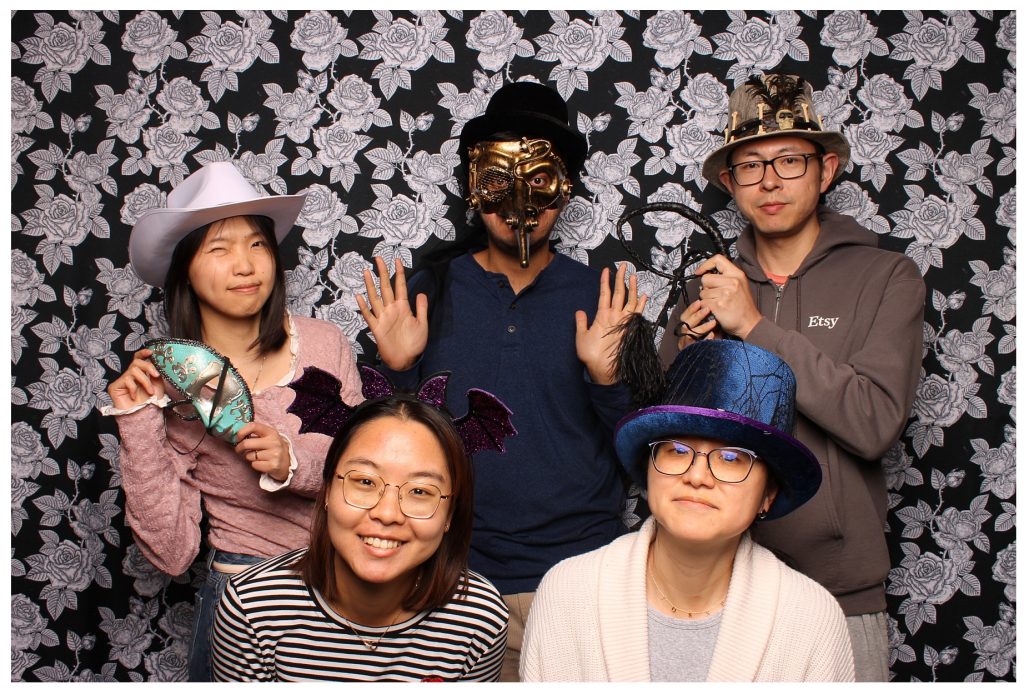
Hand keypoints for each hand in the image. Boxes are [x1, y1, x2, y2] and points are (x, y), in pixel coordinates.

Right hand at [107, 349, 164, 409]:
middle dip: (149, 367)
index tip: (151, 352)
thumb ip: (156, 373)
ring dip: (145, 381)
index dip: (143, 353)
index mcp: (140, 373)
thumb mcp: (158, 385)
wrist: (142, 415)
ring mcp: (122, 380)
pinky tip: (135, 397)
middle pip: (136, 362)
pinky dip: (134, 388)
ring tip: (150, 392)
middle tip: (156, 376)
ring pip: (133, 370)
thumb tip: (159, 362)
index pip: (138, 358)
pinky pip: (126, 380)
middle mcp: (130, 375)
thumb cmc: (150, 401)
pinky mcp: (114, 386)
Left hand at [235, 422, 289, 481]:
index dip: (241, 431)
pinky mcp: (273, 465)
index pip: (253, 426)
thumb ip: (256, 434)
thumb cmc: (273, 448)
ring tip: (257, 457)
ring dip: (249, 457)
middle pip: (247, 443)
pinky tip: (262, 463)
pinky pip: (254, 465)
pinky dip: (255, 465)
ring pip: (249, 456)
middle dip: (239, 448)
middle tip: (239, 450)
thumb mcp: (269, 437)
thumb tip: (237, 436)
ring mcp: (274, 454)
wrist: (287, 463)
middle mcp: (274, 442)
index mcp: (271, 432)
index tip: (238, 438)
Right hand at [356, 256, 428, 370]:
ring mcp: (383, 318)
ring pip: (375, 298)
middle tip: (379, 258)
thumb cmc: (415, 344)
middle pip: (386, 287)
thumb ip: (421, 309)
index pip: (400, 286)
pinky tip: (359, 297)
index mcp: (403, 308)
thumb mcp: (422, 325)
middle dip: (383, 273)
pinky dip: (364, 307)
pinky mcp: (377, 328)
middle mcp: (391, 310)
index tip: (397, 260)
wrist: (406, 361)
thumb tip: (421, 292)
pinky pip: (369, 316)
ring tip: (367, 272)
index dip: (399, 273)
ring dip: (371, 285)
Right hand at [575, 264, 647, 384]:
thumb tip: (580, 311)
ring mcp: (625, 322)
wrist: (606, 370)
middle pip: (619, 293)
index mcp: (602, 316)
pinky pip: (638, 313)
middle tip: (624, 266)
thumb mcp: (581, 338)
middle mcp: (615, 316)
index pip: (604, 294)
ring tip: (635, 275)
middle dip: (621, 278)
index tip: (607, 270)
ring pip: (630, 300)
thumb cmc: (592, 355)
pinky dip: (642, 304)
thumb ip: (581, 323)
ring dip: (633, 287)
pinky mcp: (631, 330)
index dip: (605, 281)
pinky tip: (645, 296)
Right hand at [672, 299, 720, 350]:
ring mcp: (686, 344)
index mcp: (685, 328)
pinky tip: (712, 335)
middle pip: (686, 324)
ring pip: (690, 333)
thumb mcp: (708, 326)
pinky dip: (705, 339)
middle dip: (696, 316)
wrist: (714, 355)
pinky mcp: (692, 351)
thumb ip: (705, 318)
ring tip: (714, 322)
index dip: (691, 309)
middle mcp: (683, 336)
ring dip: (702, 327)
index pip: (684, 317)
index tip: (699, 302)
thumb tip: (709, 305)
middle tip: (707, 309)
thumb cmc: (712, 337)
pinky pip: (696, 344)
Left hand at [696, 254, 761, 339]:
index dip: (706, 265)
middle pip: (705, 278)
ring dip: (706, 299)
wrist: (750, 323)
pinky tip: (715, 309)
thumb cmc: (744, 306)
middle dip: (706, 288)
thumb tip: (708, 273)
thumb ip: (727, 277)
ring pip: (702, 292)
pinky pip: (703, 303)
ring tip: (718, 302)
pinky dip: (706, 307)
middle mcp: (732, 282)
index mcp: (737, 274)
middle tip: (715, 294)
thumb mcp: (741, 285)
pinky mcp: (718, 305)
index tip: (700, 271)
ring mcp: (725, 293)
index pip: (718, 259)